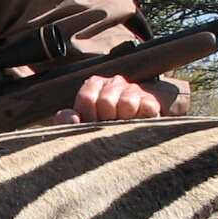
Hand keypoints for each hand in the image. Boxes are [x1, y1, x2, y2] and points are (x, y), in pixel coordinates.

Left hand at [56, 74, 191, 123]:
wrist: (131, 136)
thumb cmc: (100, 129)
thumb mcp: (80, 125)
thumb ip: (67, 121)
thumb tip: (73, 117)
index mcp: (94, 85)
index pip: (87, 98)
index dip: (89, 116)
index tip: (93, 124)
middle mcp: (114, 82)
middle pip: (106, 101)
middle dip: (106, 120)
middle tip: (109, 126)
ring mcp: (133, 90)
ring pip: (127, 103)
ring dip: (124, 121)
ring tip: (121, 126)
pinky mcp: (150, 101)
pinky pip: (145, 108)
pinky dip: (141, 119)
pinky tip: (136, 124)